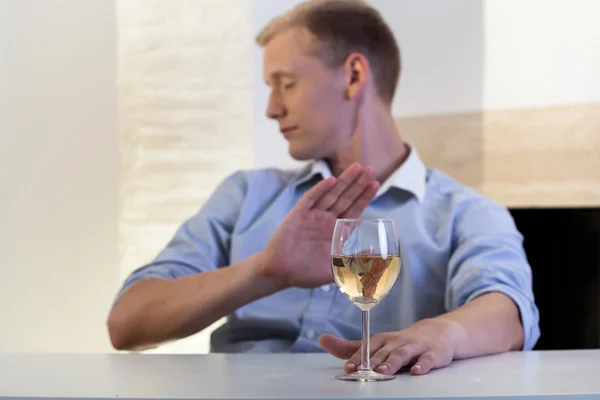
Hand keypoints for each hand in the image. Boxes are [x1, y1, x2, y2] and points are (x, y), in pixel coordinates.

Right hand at [259, 164, 378, 288]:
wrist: (281, 273)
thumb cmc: (307, 273)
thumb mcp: (336, 268)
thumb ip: (355, 260)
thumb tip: (375, 252)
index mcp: (337, 231)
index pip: (354, 210)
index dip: (364, 197)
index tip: (375, 184)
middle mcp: (327, 220)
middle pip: (346, 198)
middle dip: (358, 184)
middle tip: (371, 169)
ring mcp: (313, 216)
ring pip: (332, 195)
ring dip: (344, 181)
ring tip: (357, 167)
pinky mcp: (298, 215)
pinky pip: (311, 199)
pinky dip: (321, 189)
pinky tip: (331, 180)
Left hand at [319, 318, 467, 374]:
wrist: (440, 332)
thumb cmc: (404, 341)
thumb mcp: (378, 344)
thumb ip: (352, 347)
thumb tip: (323, 340)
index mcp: (384, 339)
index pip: (368, 346)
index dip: (357, 357)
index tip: (347, 368)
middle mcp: (398, 340)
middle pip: (384, 351)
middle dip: (373, 361)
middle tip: (363, 371)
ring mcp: (417, 346)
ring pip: (403, 354)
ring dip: (392, 362)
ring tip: (383, 371)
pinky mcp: (434, 353)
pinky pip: (428, 359)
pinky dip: (423, 364)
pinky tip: (416, 371)